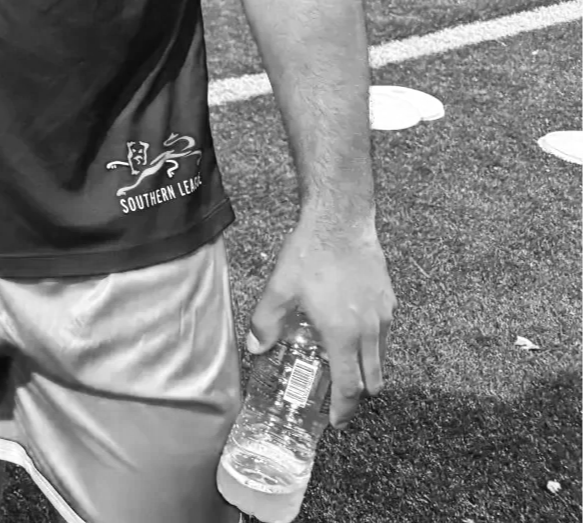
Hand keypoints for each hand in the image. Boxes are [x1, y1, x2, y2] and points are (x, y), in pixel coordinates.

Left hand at [247, 209, 394, 425]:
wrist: (341, 222)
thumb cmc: (311, 254)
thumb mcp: (280, 289)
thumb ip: (266, 322)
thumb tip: (255, 348)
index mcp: (344, 335)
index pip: (350, 386)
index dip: (345, 410)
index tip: (337, 422)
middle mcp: (370, 331)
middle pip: (373, 379)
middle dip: (358, 395)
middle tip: (340, 399)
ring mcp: (384, 316)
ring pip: (382, 358)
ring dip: (367, 370)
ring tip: (344, 366)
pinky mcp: (390, 301)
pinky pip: (385, 335)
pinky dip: (373, 346)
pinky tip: (352, 333)